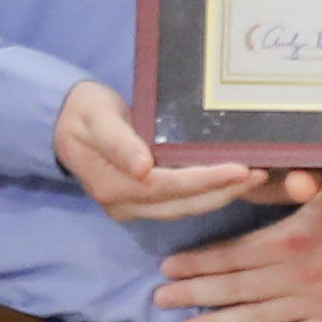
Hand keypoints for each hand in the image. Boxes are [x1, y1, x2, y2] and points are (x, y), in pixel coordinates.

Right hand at [56, 78, 259, 225]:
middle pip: (185, 204)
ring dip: (221, 195)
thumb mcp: (97, 118)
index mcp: (114, 185)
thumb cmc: (82, 113)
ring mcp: (132, 208)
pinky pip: (180, 204)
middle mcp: (125, 205)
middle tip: (262, 173)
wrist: (60, 123)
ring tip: (255, 177)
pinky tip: (231, 181)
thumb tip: (142, 167)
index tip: (241, 169)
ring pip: (186, 208)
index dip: (206, 180)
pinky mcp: (141, 204)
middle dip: (225, 191)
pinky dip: (208, 194)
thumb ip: (119, 142)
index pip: (170, 186)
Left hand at [149, 135, 321, 321]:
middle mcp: (296, 271)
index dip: (199, 259)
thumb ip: (292, 193)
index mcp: (292, 237)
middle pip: (234, 285)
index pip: (234, 251)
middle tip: (158, 300)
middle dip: (194, 292)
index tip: (168, 265)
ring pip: (256, 314)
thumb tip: (250, 180)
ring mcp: (313, 300)